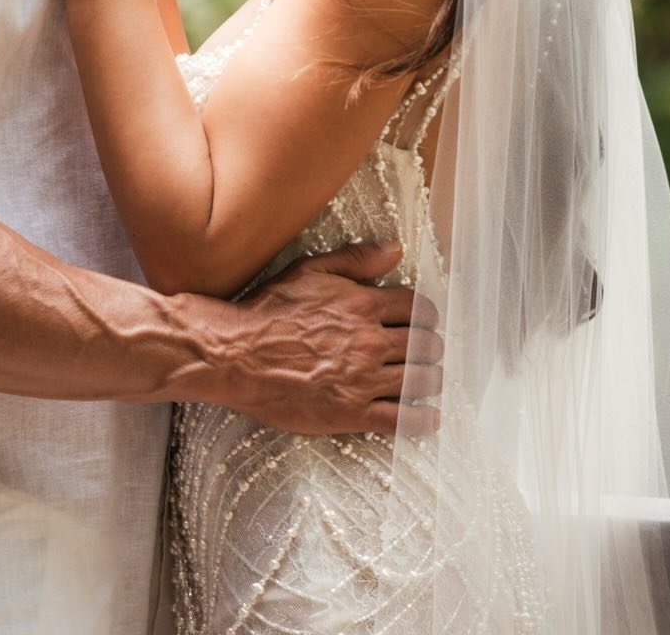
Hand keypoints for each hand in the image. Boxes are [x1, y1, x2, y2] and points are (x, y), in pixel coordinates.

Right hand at [215, 241, 442, 436]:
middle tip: (428, 351)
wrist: (238, 355)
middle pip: (425, 345)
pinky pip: (402, 420)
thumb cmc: (269, 311)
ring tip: (429, 379)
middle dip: (431, 347)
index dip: (426, 315)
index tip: (424, 321)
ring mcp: (363, 380)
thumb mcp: (309, 269)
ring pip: (420, 380)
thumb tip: (395, 249)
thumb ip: (356, 259)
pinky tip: (428, 418)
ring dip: (431, 379)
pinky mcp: (352, 413)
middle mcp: (370, 342)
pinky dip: (422, 420)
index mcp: (363, 305)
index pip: (417, 308)